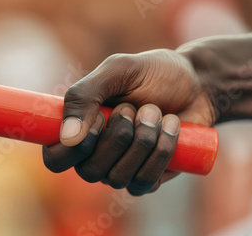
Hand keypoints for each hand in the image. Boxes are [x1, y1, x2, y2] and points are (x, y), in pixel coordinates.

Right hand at [43, 49, 213, 195]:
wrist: (196, 83)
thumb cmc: (151, 73)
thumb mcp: (116, 70)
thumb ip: (84, 95)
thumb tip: (67, 138)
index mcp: (77, 131)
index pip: (55, 160)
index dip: (72, 147)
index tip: (99, 117)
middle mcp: (94, 156)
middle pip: (90, 171)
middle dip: (118, 135)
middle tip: (133, 106)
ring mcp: (121, 170)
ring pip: (119, 176)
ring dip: (143, 138)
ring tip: (156, 112)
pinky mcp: (148, 179)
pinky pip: (146, 181)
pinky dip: (162, 150)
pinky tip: (171, 126)